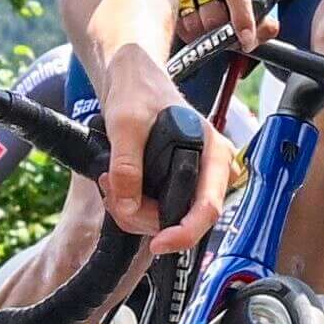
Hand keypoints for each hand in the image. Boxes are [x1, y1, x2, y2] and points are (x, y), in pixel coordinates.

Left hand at [102, 95, 220, 258]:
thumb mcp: (127, 123)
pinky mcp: (171, 185)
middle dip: (143, 216)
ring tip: (110, 180)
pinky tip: (115, 185)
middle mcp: (208, 171)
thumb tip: (127, 204)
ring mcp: (190, 180)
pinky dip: (130, 205)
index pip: (208, 208)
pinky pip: (153, 210)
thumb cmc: (139, 90)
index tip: (159, 243)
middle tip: (113, 192)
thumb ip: (127, 165)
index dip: (185, 232)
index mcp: (213, 154)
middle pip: (182, 219)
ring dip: (131, 210)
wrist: (130, 79)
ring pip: (163, 219)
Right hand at [173, 0, 257, 46]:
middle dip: (224, 33)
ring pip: (194, 24)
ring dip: (206, 34)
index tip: (246, 39)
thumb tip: (258, 36)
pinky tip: (199, 25)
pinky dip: (190, 32)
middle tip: (231, 35)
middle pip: (213, 17)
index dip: (242, 18)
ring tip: (213, 28)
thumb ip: (263, 11)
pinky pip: (179, 23)